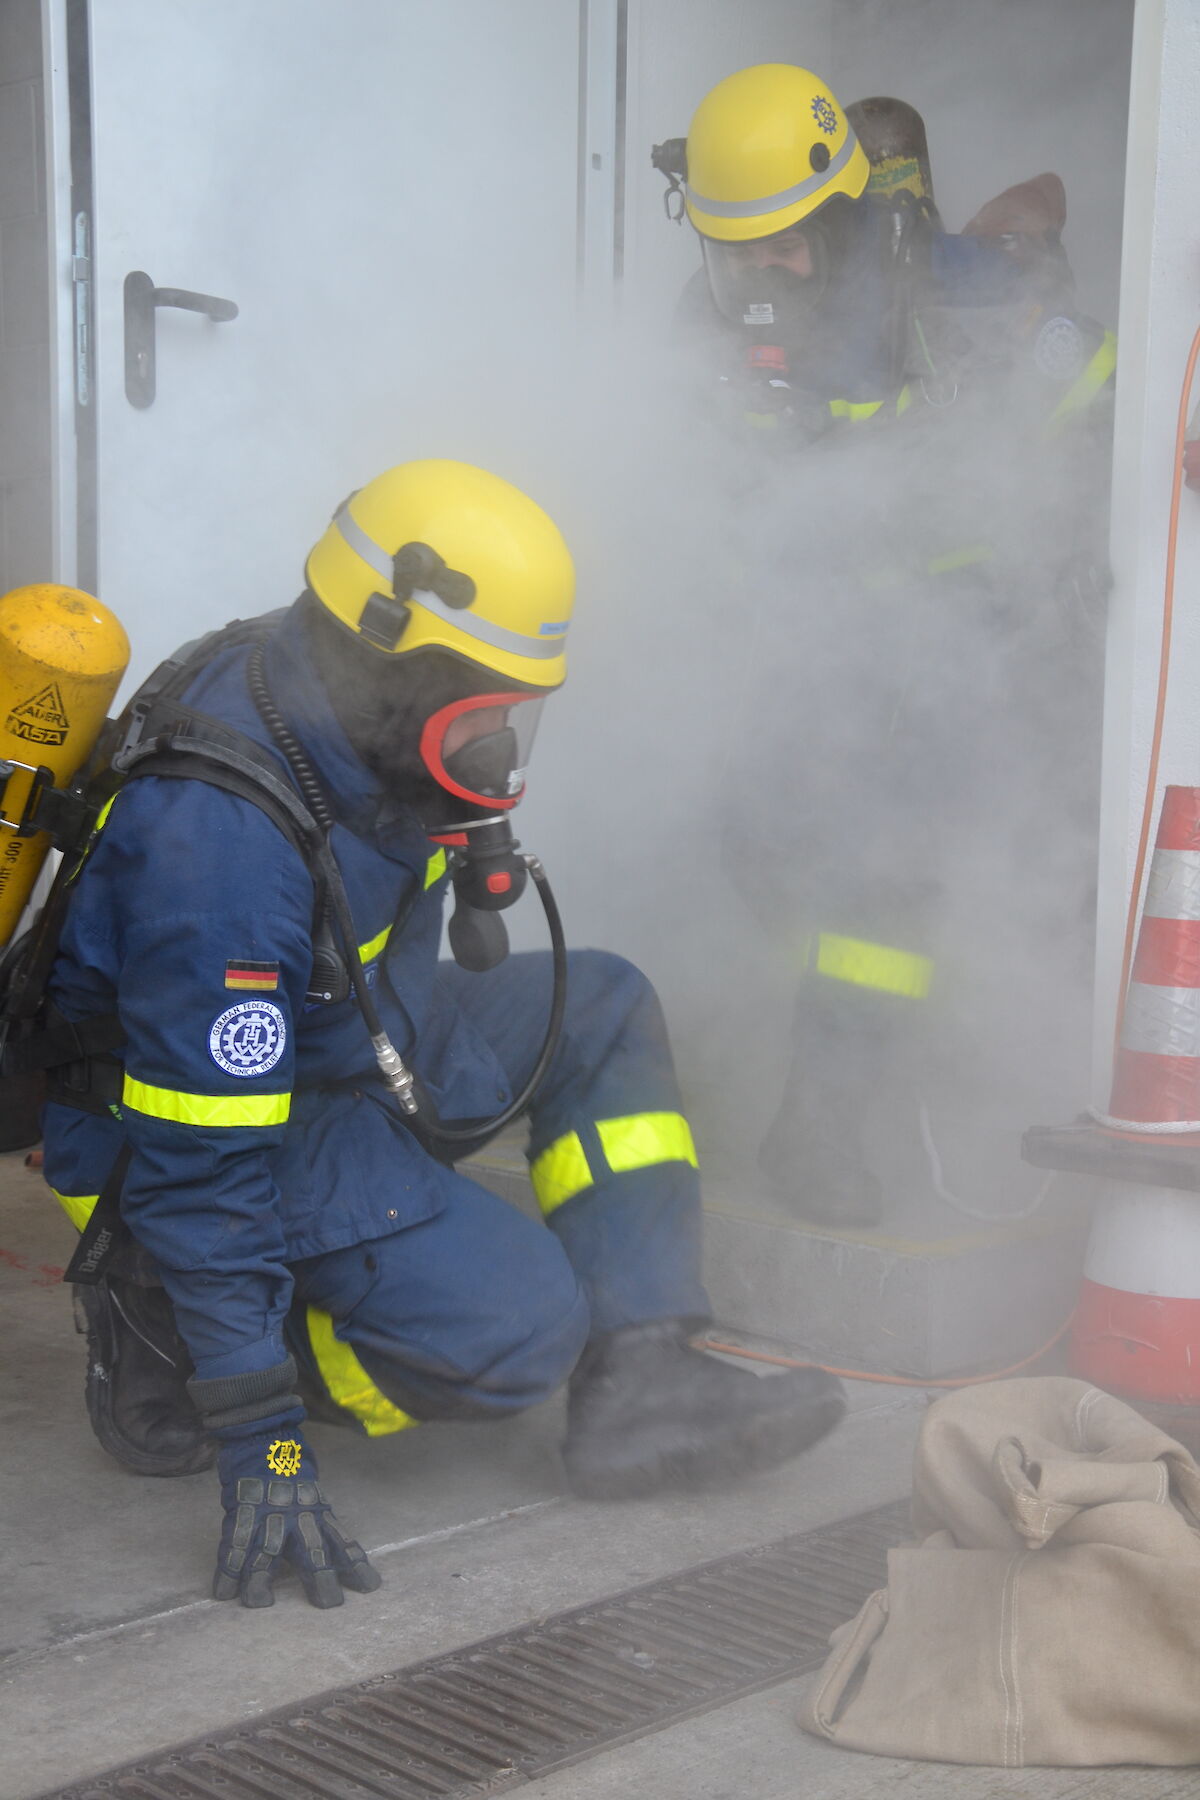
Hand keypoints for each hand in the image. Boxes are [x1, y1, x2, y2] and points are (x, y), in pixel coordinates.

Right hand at [213, 1421, 381, 1607]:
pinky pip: (235, 1542)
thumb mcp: (312, 1497)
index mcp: (318, 1511)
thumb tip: (338, 1557)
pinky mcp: (243, 1509)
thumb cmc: (289, 1473)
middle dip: (321, 1577)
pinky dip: (229, 1567)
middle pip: (313, 1549)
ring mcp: (269, 1511)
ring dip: (261, 1578)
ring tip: (259, 1603)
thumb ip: (319, 1523)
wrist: (264, 1435)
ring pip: (268, 1549)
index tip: (371, 1586)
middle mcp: (298, 1514)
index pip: (341, 1541)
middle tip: (330, 1604)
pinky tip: (224, 1591)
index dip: (355, 1564)